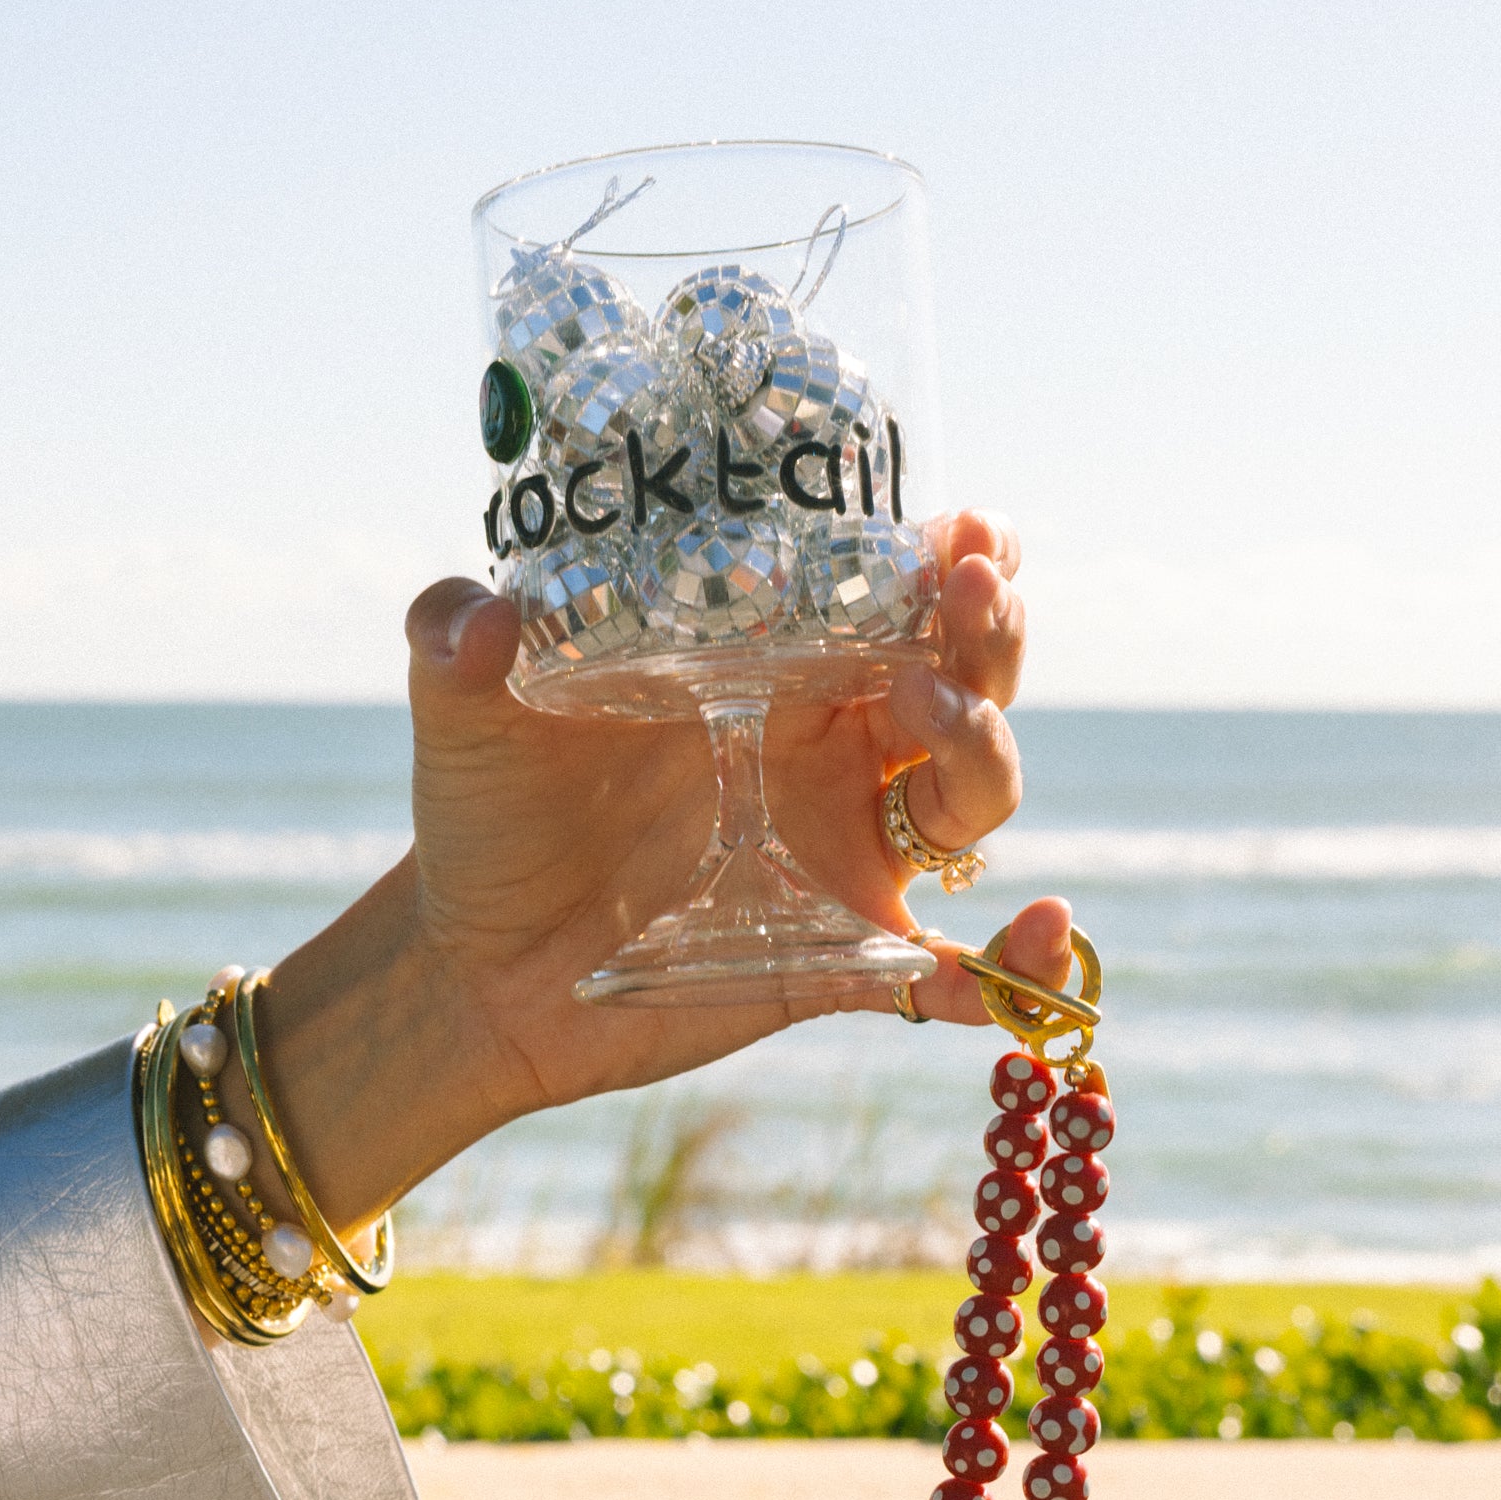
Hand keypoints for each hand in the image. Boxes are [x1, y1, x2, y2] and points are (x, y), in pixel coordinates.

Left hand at [257, 513, 1070, 1231]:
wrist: (470, 965)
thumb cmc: (486, 816)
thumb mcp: (460, 712)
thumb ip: (452, 641)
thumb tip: (474, 613)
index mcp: (771, 669)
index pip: (891, 598)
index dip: (947, 561)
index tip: (963, 527)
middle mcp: (830, 750)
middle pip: (962, 681)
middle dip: (987, 634)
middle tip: (970, 593)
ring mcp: (842, 853)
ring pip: (972, 796)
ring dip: (987, 752)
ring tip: (938, 724)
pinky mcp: (839, 959)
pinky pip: (955, 973)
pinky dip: (1019, 968)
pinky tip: (1048, 934)